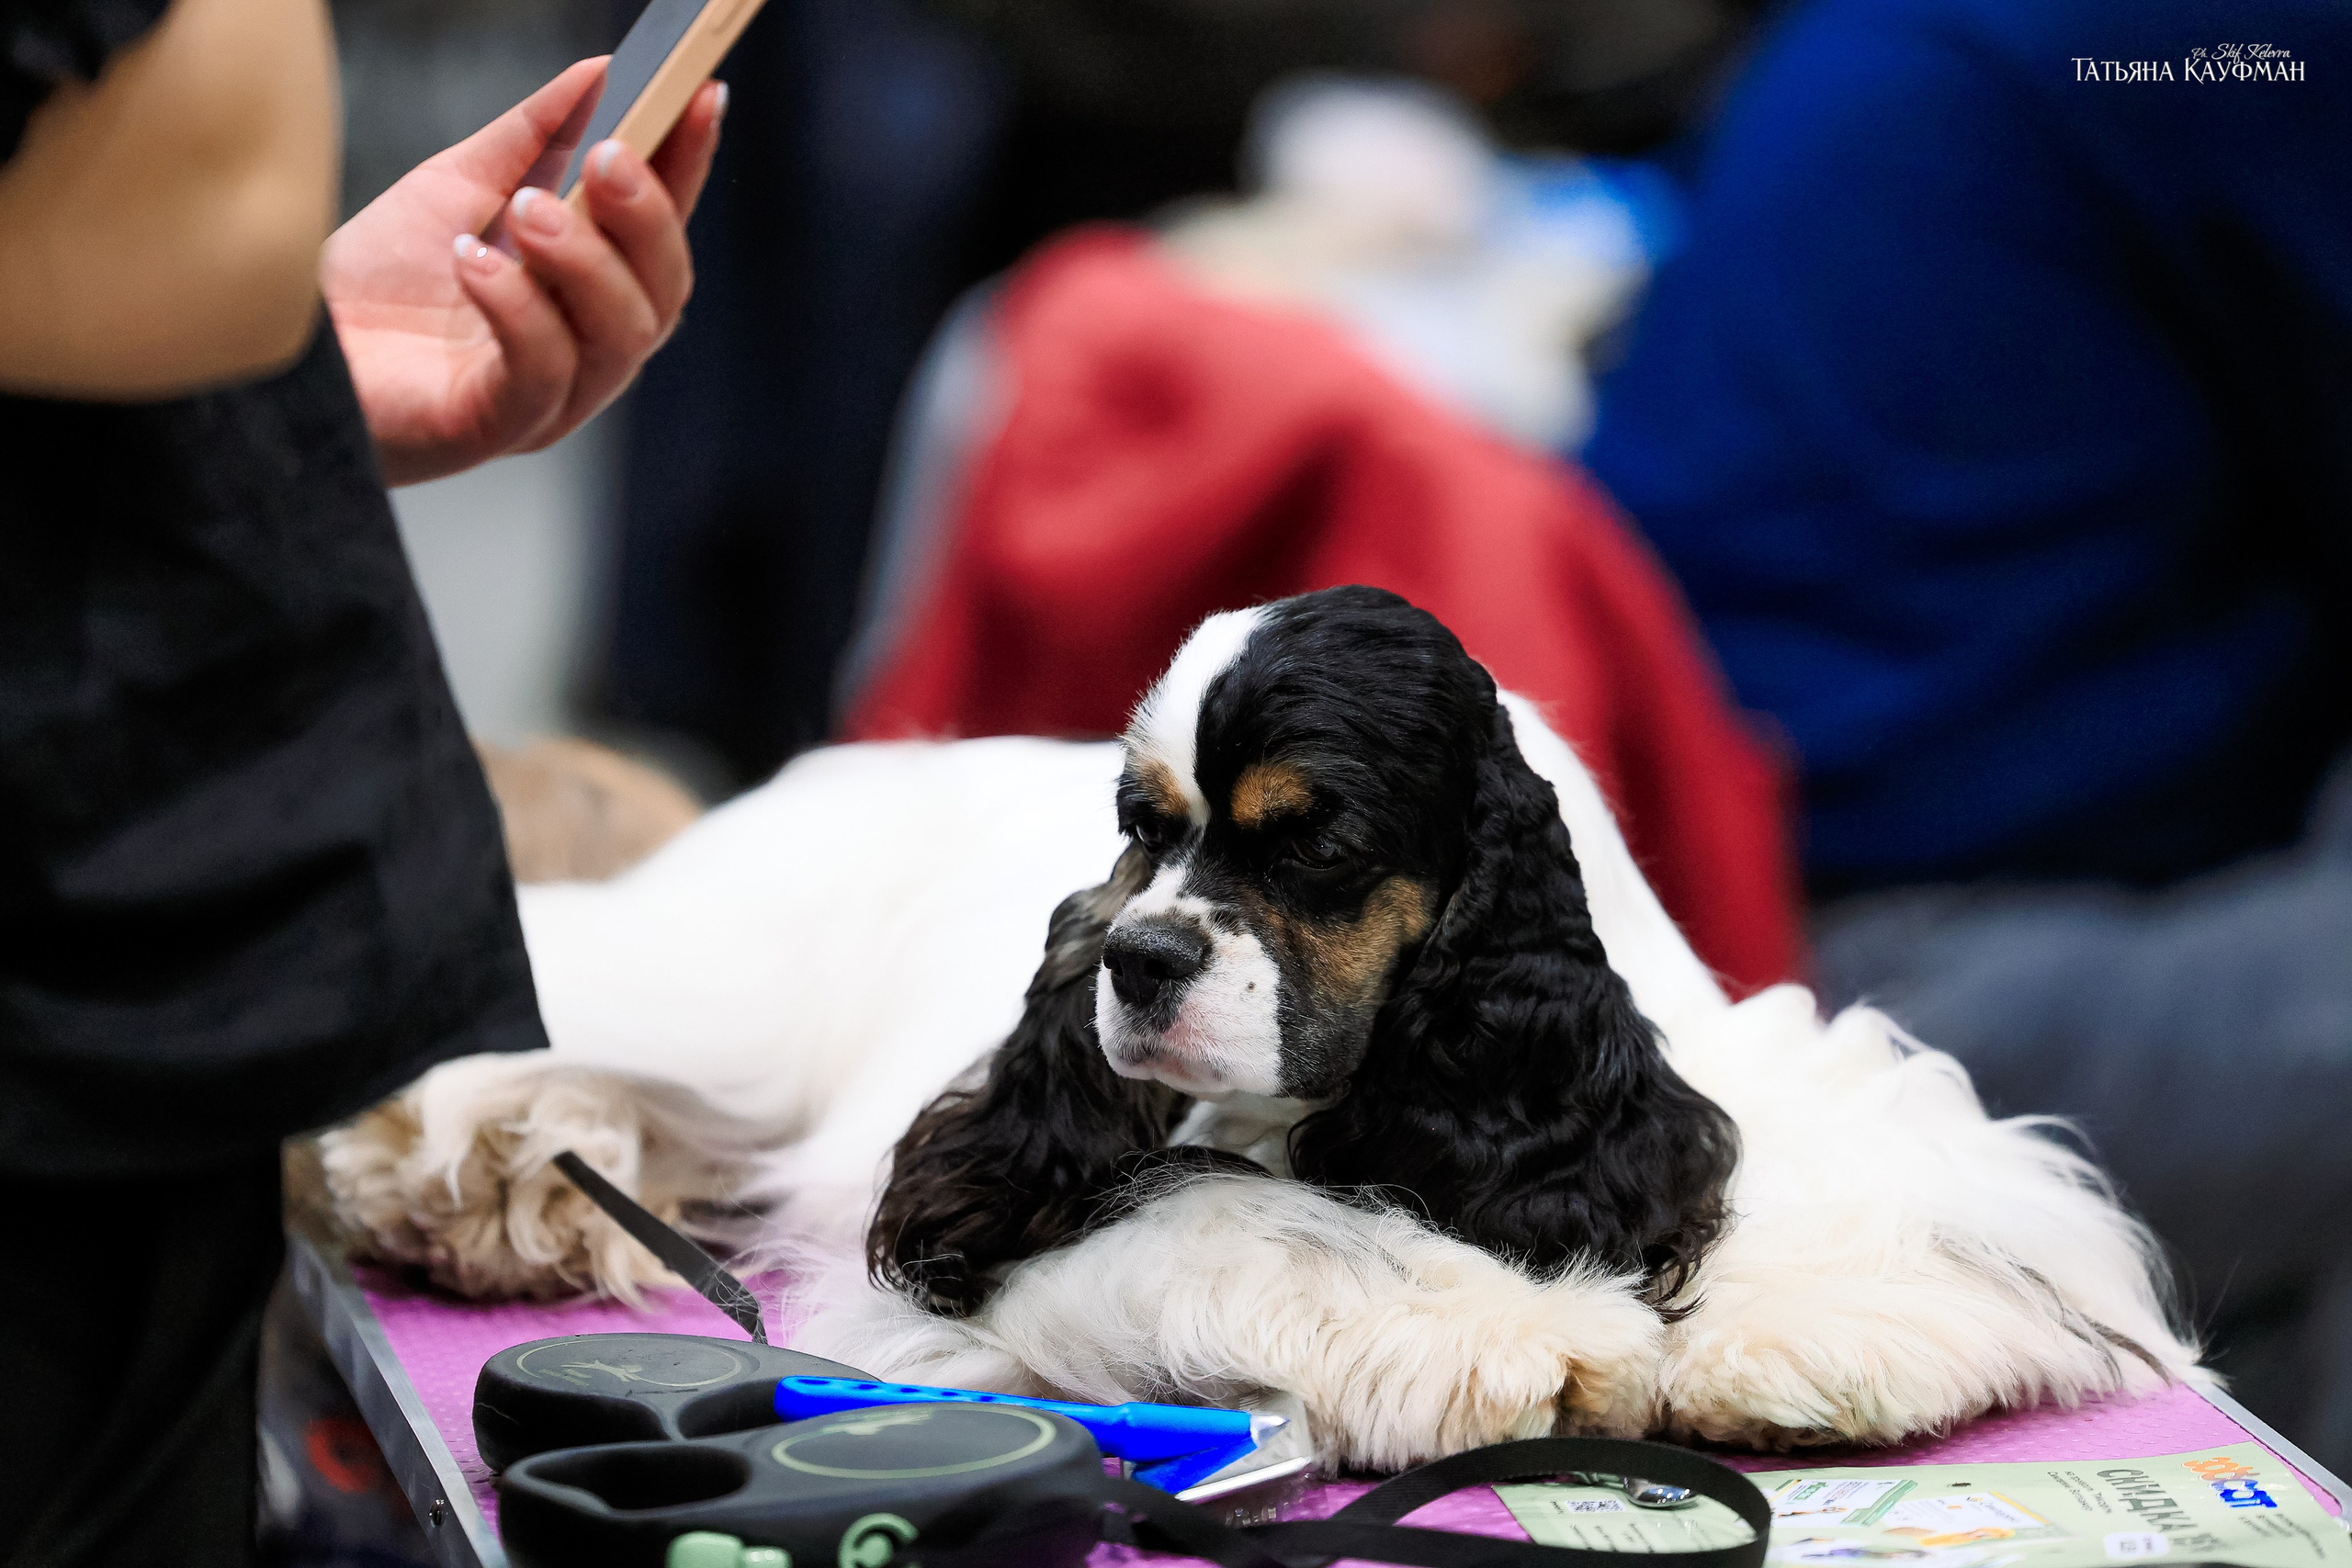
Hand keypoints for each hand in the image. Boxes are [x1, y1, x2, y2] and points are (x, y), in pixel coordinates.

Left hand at [323, 60, 723, 485]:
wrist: (289, 354)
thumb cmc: (375, 285)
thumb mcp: (457, 186)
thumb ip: (531, 137)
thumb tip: (598, 74)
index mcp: (588, 298)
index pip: (660, 232)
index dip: (688, 167)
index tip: (701, 95)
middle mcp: (587, 354)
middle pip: (663, 293)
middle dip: (648, 219)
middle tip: (609, 156)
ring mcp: (552, 399)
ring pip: (622, 335)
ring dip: (585, 262)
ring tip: (526, 210)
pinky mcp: (497, 427)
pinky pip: (543, 371)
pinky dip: (519, 306)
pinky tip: (473, 259)